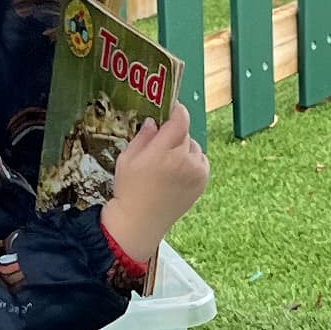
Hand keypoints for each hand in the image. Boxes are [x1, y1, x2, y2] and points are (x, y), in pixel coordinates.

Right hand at [100, 103, 207, 266]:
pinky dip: (192, 160)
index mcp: (163, 153)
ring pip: (193, 146)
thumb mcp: (127, 158)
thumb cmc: (130, 189)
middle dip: (173, 133)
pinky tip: (177, 171)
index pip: (180, 120)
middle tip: (160, 143)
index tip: (170, 108)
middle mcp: (184, 161)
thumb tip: (154, 122)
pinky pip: (200, 160)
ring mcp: (197, 172)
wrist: (141, 221)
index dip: (176, 110)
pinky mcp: (203, 181)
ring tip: (167, 162)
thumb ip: (143, 136)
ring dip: (183, 147)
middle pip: (185, 132)